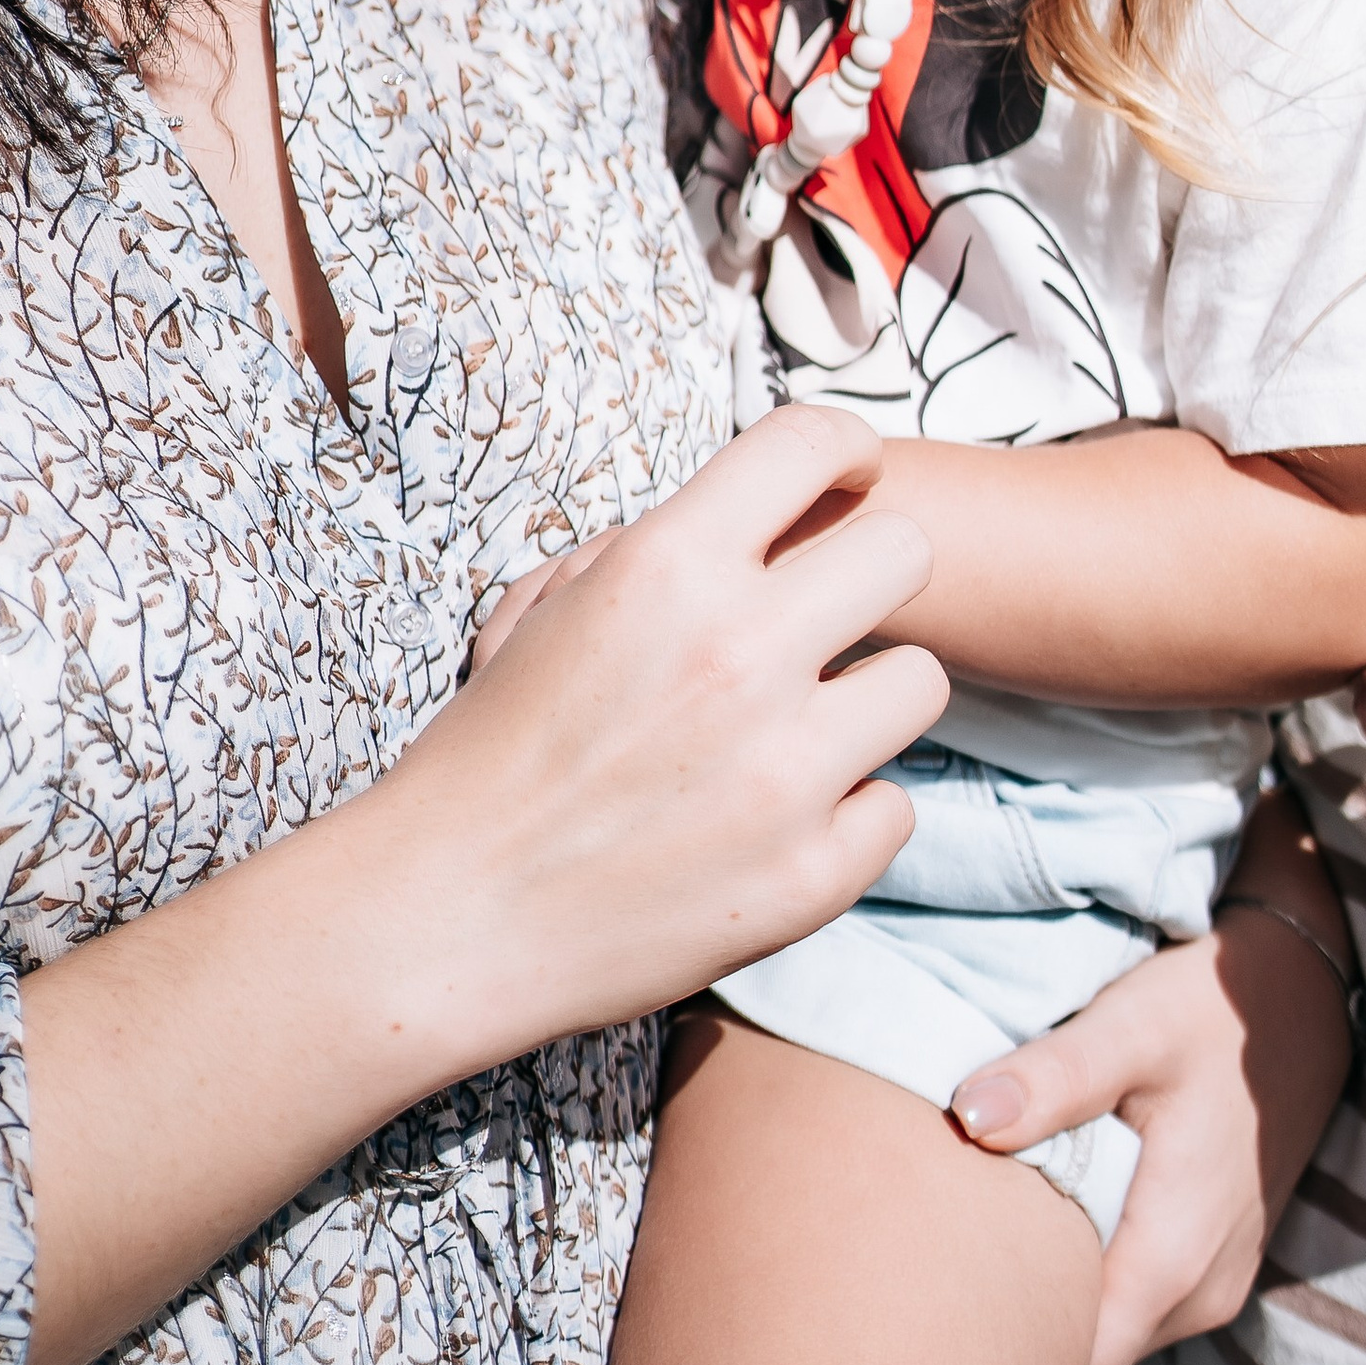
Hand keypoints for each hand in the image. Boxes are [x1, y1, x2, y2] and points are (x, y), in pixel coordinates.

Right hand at [368, 408, 948, 1072]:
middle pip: (904, 553)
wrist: (445, 921)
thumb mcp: (543, 613)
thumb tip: (743, 527)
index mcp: (667, 567)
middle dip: (872, 575)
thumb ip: (650, 552)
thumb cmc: (485, 759)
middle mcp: (741, 652)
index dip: (845, 448)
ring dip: (867, 701)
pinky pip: (893, 807)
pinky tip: (776, 827)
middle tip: (832, 616)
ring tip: (798, 733)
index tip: (854, 474)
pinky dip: (844, 817)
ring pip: (921, 682)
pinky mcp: (812, 873)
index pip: (810, 443)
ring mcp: (787, 769)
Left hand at [947, 794, 1353, 1364]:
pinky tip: (1029, 1250)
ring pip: (1109, 1337)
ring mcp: (1211, 1285)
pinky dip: (1083, 1289)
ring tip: (955, 1287)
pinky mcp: (1209, 1264)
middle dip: (1006, 1357)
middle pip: (1085, 1364)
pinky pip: (1133, 1305)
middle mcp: (1198, 1295)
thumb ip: (1054, 1078)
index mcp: (1173, 1258)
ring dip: (1045, 1318)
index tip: (913, 1357)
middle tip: (908, 1329)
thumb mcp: (1131, 1028)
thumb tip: (967, 1119)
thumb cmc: (1209, 1011)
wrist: (1304, 998)